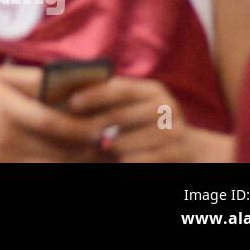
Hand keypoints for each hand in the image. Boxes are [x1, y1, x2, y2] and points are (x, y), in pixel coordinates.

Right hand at [0, 65, 104, 161]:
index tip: (103, 122)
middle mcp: (6, 130)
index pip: (53, 119)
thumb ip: (30, 78)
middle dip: (88, 145)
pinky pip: (44, 171)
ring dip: (80, 158)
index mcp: (6, 102)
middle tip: (108, 140)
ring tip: (97, 151)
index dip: (82, 124)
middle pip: (60, 145)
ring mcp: (6, 154)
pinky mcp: (5, 169)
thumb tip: (70, 79)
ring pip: (57, 161)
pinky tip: (74, 160)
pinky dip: (62, 166)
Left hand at [67, 76, 193, 161]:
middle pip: (121, 116)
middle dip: (94, 125)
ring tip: (98, 146)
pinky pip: (142, 160)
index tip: (71, 103)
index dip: (94, 95)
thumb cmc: (141, 123)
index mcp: (152, 90)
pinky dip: (127, 160)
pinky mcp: (179, 153)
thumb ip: (106, 98)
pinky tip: (118, 160)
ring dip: (108, 145)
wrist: (181, 145)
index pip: (120, 88)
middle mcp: (166, 106)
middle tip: (77, 132)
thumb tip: (69, 97)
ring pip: (128, 141)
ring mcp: (176, 130)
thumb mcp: (130, 106)